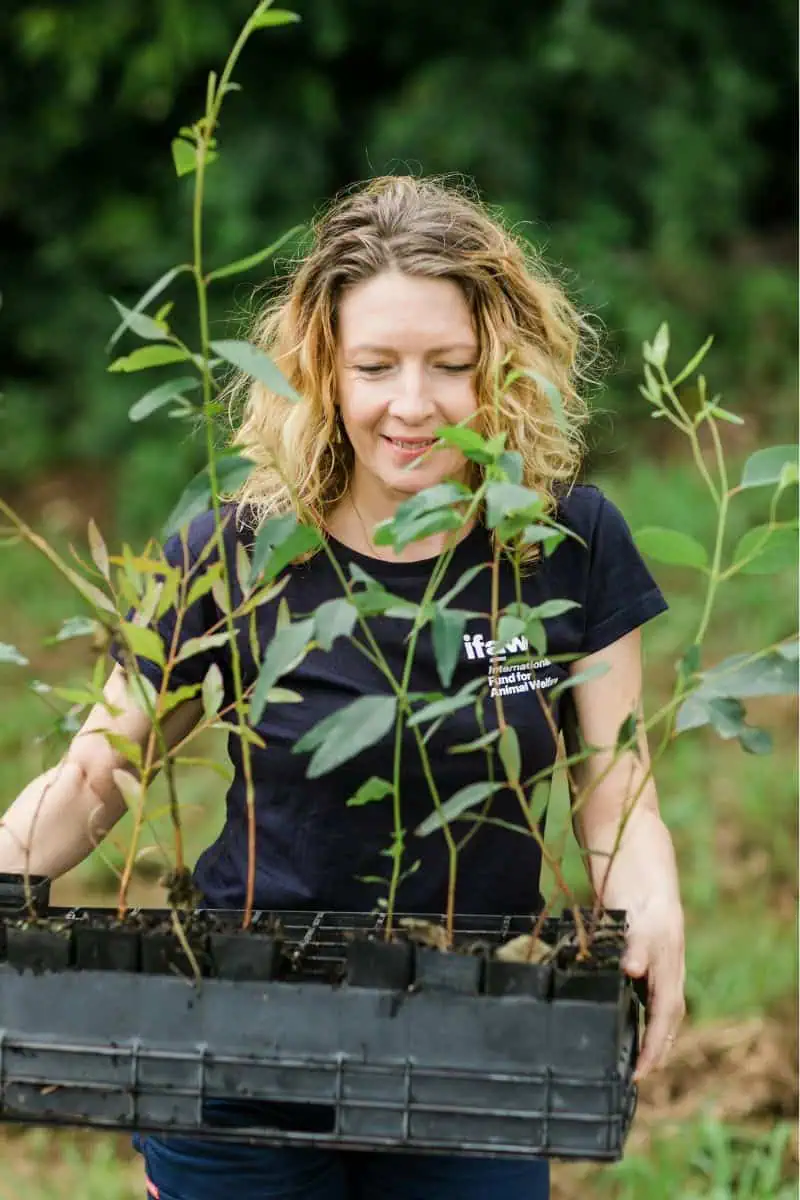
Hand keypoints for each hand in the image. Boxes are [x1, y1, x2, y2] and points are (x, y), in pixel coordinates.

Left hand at [622, 894, 685, 1080]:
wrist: (643, 876)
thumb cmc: (646, 903)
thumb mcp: (641, 924)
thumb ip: (636, 948)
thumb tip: (632, 971)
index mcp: (668, 975)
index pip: (662, 1021)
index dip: (652, 1049)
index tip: (639, 1074)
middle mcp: (665, 978)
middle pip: (664, 1023)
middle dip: (654, 1051)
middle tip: (635, 1076)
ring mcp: (656, 972)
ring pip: (657, 1013)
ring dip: (648, 1037)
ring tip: (633, 1060)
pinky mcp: (642, 963)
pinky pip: (644, 998)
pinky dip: (638, 1015)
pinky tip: (623, 1022)